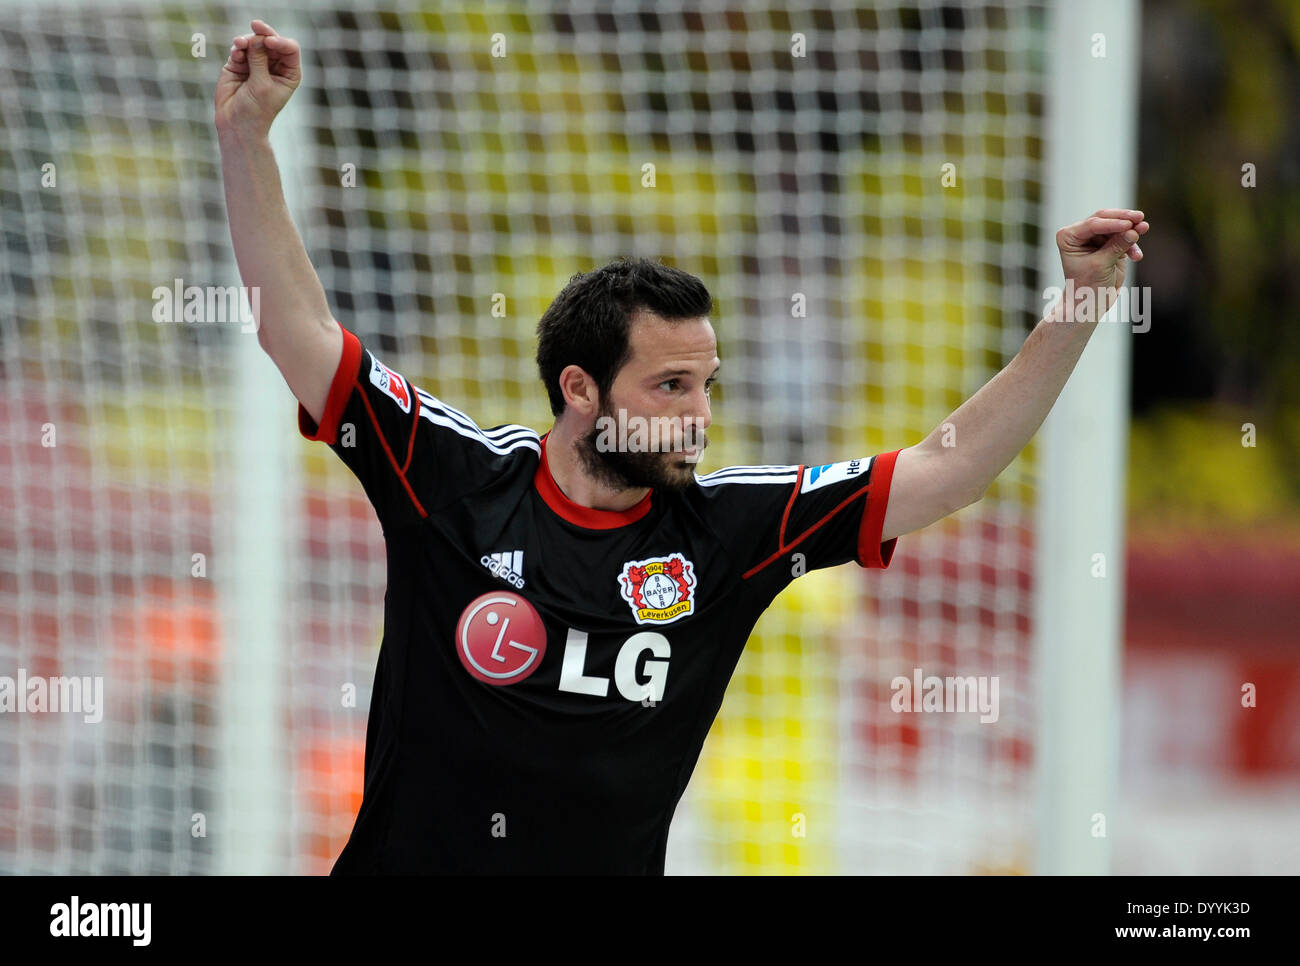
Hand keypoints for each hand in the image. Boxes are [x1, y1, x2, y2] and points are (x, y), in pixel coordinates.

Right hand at [215, 19, 301, 137]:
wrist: (237, 124)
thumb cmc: (256, 110)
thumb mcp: (261, 85)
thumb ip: (259, 60)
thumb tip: (257, 38)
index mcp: (289, 73)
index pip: (290, 49)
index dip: (280, 41)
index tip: (270, 42)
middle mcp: (275, 66)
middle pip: (272, 41)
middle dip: (263, 34)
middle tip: (255, 26)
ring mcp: (257, 63)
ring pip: (254, 42)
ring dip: (247, 40)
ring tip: (239, 45)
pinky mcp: (239, 63)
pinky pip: (239, 49)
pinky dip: (237, 48)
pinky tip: (235, 53)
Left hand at [1055, 209, 1149, 315]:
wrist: (1089, 303)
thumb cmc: (1086, 287)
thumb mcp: (1101, 266)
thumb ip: (1117, 246)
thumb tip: (1133, 231)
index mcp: (1068, 237)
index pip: (1092, 224)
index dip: (1112, 223)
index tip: (1129, 224)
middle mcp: (1080, 234)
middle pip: (1104, 219)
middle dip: (1123, 219)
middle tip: (1140, 218)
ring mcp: (1095, 238)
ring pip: (1116, 226)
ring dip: (1132, 229)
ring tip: (1144, 228)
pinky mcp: (1109, 244)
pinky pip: (1123, 237)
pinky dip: (1132, 244)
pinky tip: (1136, 256)